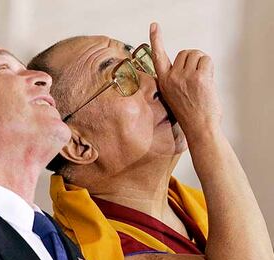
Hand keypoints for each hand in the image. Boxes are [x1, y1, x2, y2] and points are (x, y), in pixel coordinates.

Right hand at [149, 22, 221, 138]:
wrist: (199, 128)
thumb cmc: (190, 114)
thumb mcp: (174, 95)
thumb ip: (177, 78)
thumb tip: (189, 63)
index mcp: (164, 81)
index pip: (158, 56)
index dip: (156, 39)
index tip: (154, 26)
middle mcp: (171, 77)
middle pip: (185, 53)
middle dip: (194, 61)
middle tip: (196, 80)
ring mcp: (184, 77)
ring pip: (196, 54)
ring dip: (202, 64)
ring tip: (201, 83)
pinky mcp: (198, 78)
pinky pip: (207, 60)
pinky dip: (210, 68)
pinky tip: (207, 83)